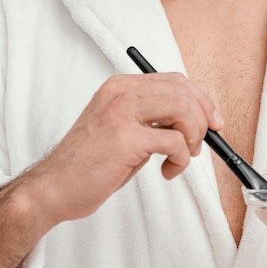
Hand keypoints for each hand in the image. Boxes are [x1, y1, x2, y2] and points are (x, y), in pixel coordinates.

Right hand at [21, 72, 222, 227]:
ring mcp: (122, 112)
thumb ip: (152, 117)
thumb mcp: (122, 127)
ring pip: (182, 109)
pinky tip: (167, 171)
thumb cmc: (89, 162)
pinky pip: (174, 140)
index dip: (201, 100)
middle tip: (199, 144)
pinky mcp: (125, 137)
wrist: (53, 188)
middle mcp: (121, 92)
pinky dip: (181, 158)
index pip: (174, 80)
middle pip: (183, 90)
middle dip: (202, 118)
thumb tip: (193, 119)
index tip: (213, 120)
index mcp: (120, 85)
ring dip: (193, 137)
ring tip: (182, 156)